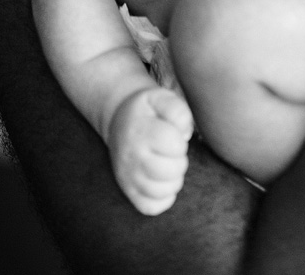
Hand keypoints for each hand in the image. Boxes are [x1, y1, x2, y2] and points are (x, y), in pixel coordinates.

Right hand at [108, 88, 194, 215]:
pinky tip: (163, 181)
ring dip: (174, 179)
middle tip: (172, 151)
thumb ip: (177, 109)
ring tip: (168, 164)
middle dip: (180, 160)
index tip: (172, 134)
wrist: (119, 120)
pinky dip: (163, 198)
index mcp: (139, 130)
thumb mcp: (160, 97)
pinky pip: (151, 207)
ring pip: (162, 191)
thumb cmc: (147, 111)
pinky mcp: (128, 191)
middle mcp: (130, 155)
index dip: (180, 140)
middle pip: (171, 170)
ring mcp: (127, 176)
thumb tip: (185, 134)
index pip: (174, 144)